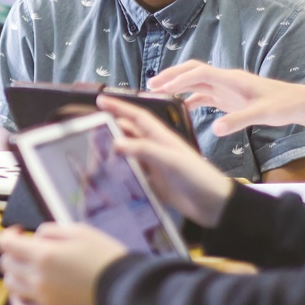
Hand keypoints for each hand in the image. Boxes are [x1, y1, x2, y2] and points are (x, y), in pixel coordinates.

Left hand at [0, 223, 126, 304]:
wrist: (124, 288)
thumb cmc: (104, 255)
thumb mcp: (79, 231)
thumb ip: (50, 230)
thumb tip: (34, 237)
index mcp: (43, 254)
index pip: (6, 244)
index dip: (8, 234)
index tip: (18, 232)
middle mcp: (37, 277)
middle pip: (6, 264)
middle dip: (13, 253)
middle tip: (27, 249)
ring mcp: (42, 298)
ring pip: (9, 285)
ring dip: (14, 274)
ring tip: (29, 269)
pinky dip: (16, 299)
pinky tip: (25, 291)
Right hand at [96, 95, 233, 227]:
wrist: (214, 204)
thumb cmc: (199, 178)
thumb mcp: (170, 160)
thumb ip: (144, 150)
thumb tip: (116, 143)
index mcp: (162, 137)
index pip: (136, 117)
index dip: (119, 107)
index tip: (101, 100)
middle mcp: (156, 148)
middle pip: (129, 133)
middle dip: (111, 126)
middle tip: (90, 126)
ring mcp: (155, 165)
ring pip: (129, 152)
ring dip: (114, 149)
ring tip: (94, 149)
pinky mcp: (154, 182)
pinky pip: (133, 172)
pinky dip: (120, 170)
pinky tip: (110, 173)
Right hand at [147, 60, 304, 135]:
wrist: (296, 103)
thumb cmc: (281, 105)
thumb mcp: (261, 115)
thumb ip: (238, 121)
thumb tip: (214, 130)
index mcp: (231, 79)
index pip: (199, 73)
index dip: (179, 80)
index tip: (162, 88)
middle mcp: (225, 80)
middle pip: (192, 71)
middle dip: (171, 76)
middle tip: (151, 85)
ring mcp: (225, 88)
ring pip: (195, 81)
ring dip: (177, 85)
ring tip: (159, 93)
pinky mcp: (227, 97)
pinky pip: (203, 94)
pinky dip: (189, 98)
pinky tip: (181, 108)